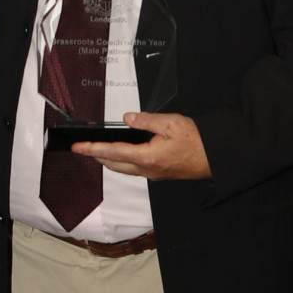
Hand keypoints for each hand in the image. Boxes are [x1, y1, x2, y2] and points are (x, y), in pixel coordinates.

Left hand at [72, 111, 211, 181]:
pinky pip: (134, 169)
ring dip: (108, 160)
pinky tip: (122, 154)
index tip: (79, 147)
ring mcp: (152, 174)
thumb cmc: (197, 142)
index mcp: (147, 156)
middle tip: (83, 148)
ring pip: (123, 169)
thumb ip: (146, 120)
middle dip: (96, 156)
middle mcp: (147, 169)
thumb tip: (128, 119)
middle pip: (114, 164)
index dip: (93, 149)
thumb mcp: (171, 123)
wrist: (213, 158)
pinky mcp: (158, 173)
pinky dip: (122, 162)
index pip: (112, 152)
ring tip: (97, 151)